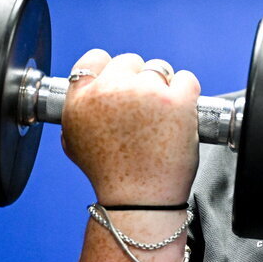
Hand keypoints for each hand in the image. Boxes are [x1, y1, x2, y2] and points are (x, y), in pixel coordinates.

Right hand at [60, 49, 200, 204]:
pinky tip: (181, 111)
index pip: (94, 60)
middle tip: (144, 108)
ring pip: (159, 68)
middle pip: (130, 62)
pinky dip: (187, 92)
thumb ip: (80, 109)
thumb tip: (90, 89)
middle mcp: (110, 91)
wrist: (139, 201)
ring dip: (164, 86)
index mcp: (81, 99)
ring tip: (162, 115)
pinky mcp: (176, 100)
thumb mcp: (75, 141)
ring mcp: (145, 93)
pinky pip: (186, 79)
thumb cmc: (112, 176)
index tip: (121, 81)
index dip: (110, 68)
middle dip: (139, 80)